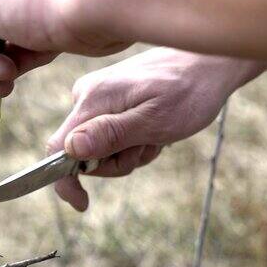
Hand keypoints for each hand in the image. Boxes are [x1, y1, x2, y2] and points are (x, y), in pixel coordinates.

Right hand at [47, 47, 266, 210]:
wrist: (208, 64)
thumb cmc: (189, 92)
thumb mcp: (155, 121)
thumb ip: (111, 134)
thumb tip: (71, 148)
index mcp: (93, 99)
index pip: (58, 147)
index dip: (64, 180)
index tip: (84, 203)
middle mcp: (87, 94)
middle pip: (82, 152)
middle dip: (114, 161)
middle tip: (149, 147)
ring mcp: (98, 95)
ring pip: (100, 146)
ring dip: (129, 151)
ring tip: (157, 135)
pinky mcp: (110, 97)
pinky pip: (111, 133)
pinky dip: (133, 140)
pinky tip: (155, 129)